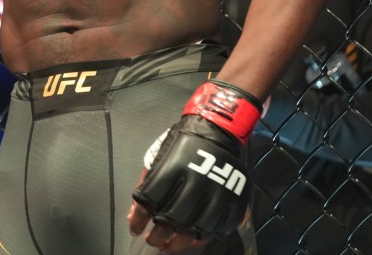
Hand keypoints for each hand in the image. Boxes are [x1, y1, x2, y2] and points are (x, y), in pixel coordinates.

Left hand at [128, 80, 260, 251]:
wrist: (219, 128)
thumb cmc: (184, 143)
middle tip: (153, 241)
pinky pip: (221, 227)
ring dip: (182, 242)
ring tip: (171, 246)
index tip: (135, 230)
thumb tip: (134, 217)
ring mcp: (220, 190)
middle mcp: (197, 179)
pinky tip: (194, 237)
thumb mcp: (160, 156)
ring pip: (199, 228)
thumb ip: (146, 185)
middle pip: (174, 218)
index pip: (150, 200)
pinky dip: (206, 236)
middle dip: (159, 236)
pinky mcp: (236, 198)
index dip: (139, 220)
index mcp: (174, 166)